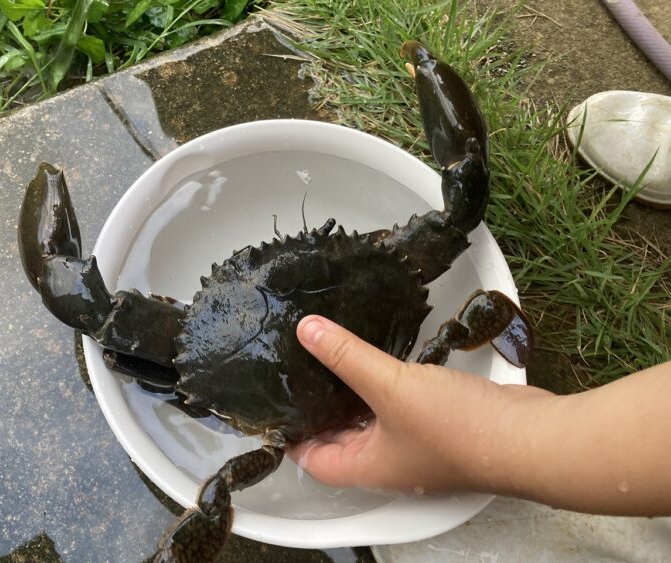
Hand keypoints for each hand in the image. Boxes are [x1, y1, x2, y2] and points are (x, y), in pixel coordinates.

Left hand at [290, 315, 551, 493]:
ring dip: (354, 394)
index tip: (274, 406)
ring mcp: (416, 444)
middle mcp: (388, 461)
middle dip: (319, 409)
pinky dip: (386, 386)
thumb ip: (346, 357)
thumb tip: (306, 331)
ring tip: (333, 357)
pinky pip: (400, 406)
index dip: (290, 437)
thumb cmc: (456, 427)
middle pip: (339, 438)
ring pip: (372, 420)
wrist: (526, 436)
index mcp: (366, 466)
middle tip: (298, 373)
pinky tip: (382, 358)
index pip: (312, 460)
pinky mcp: (439, 424)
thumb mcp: (389, 385)